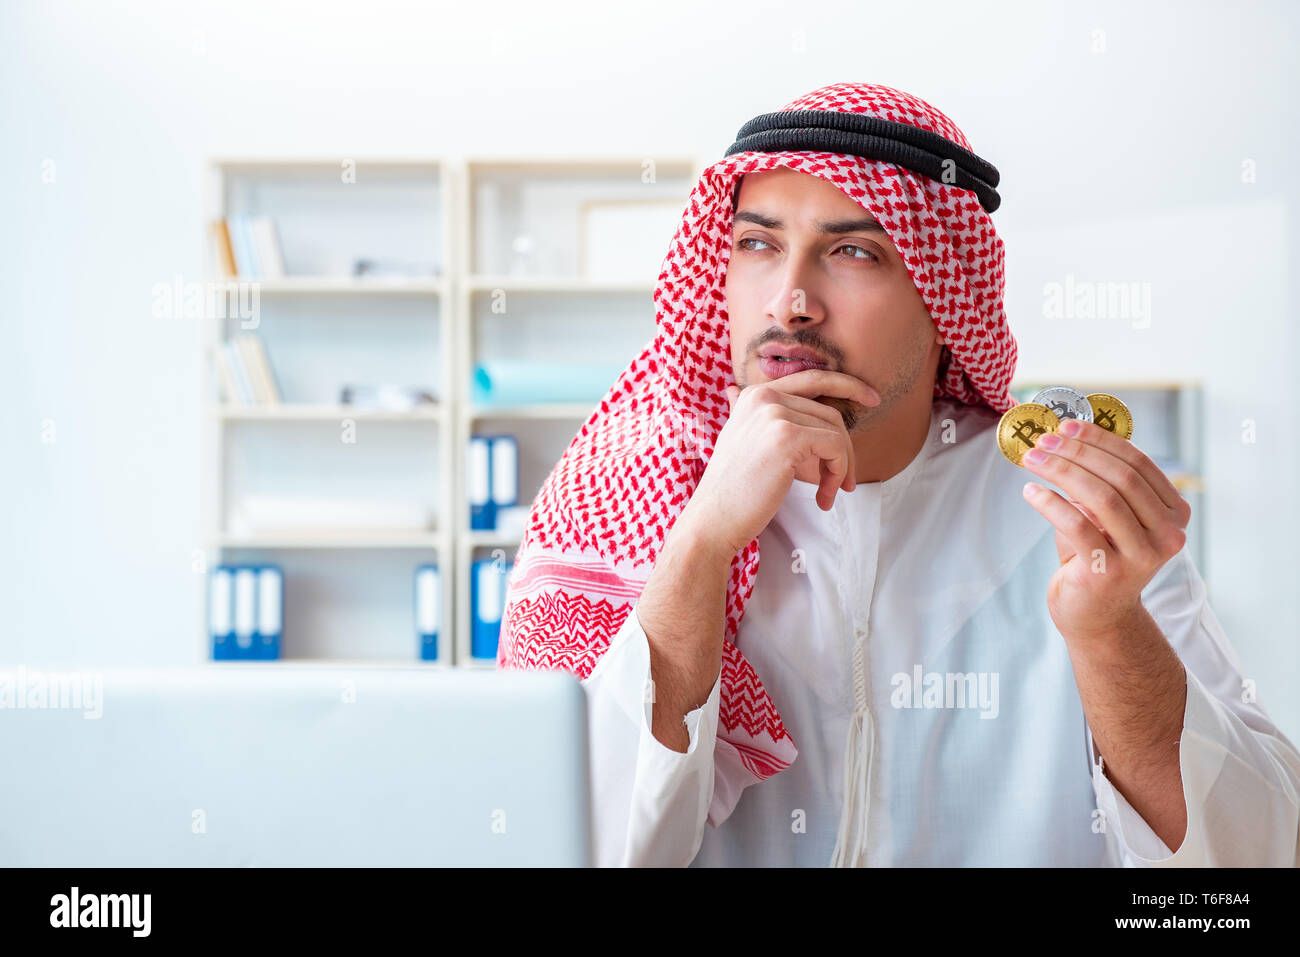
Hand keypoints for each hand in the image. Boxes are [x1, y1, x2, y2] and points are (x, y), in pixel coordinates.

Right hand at [679, 369, 880, 558]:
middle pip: (830, 413)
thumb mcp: (738, 439)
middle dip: (844, 449)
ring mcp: (774, 414)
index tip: (872, 399)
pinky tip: (824, 497)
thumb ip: (747, 414)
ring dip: (841, 467)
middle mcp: (764, 397)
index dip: (847, 385)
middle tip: (845, 481)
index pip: (813, 379)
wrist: (713, 519)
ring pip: (836, 432)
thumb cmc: (732, 489)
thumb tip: (733, 389)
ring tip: (829, 493)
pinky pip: (835, 448)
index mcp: (754, 394)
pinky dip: (838, 473)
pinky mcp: (787, 437)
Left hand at [1019, 417, 1191, 641]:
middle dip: (1078, 452)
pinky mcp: (1109, 572)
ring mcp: (1142, 556)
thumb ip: (1100, 481)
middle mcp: (1168, 535)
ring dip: (1061, 471)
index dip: (1100, 440)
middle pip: (1121, 478)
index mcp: (1173, 513)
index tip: (1066, 426)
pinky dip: (1050, 502)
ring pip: (1102, 498)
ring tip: (1031, 460)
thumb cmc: (1097, 555)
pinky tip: (1030, 491)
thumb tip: (1063, 436)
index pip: (1139, 463)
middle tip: (1042, 440)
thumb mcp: (1107, 516)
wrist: (1096, 614)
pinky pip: (1077, 525)